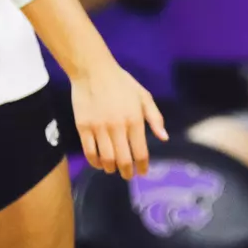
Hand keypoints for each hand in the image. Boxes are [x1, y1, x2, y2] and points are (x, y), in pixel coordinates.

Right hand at [71, 62, 167, 177]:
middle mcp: (117, 127)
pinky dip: (95, 162)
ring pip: (105, 159)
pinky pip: (89, 152)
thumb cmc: (122, 83)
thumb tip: (164, 138)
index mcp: (135, 120)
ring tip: (114, 169)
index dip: (142, 166)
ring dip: (111, 169)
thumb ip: (155, 118)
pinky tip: (99, 163)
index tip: (143, 172)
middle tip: (129, 176)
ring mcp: (99, 128)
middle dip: (127, 172)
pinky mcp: (83, 127)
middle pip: (123, 159)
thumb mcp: (144, 96)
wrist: (93, 71)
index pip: (141, 151)